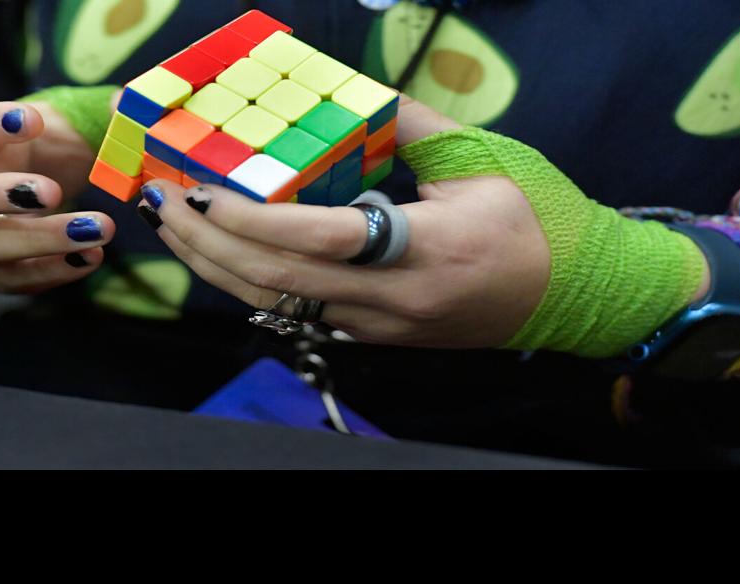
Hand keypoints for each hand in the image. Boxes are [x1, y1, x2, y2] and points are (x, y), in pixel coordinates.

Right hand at [0, 99, 115, 292]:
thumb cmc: (23, 156)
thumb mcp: (47, 127)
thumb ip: (86, 113)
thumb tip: (127, 103)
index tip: (33, 119)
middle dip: (5, 196)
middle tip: (53, 192)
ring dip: (43, 241)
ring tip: (97, 229)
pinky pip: (14, 279)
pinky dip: (53, 271)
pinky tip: (91, 257)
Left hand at [140, 97, 550, 347]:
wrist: (573, 295)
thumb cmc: (538, 221)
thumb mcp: (482, 160)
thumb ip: (413, 123)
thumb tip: (354, 91)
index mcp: (426, 250)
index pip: (319, 240)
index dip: (250, 220)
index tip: (203, 191)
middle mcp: (398, 299)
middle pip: (280, 282)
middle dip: (209, 245)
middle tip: (166, 202)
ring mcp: (386, 326)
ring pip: (282, 306)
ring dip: (220, 269)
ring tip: (177, 227)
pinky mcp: (381, 337)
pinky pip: (304, 313)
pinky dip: (256, 284)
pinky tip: (225, 253)